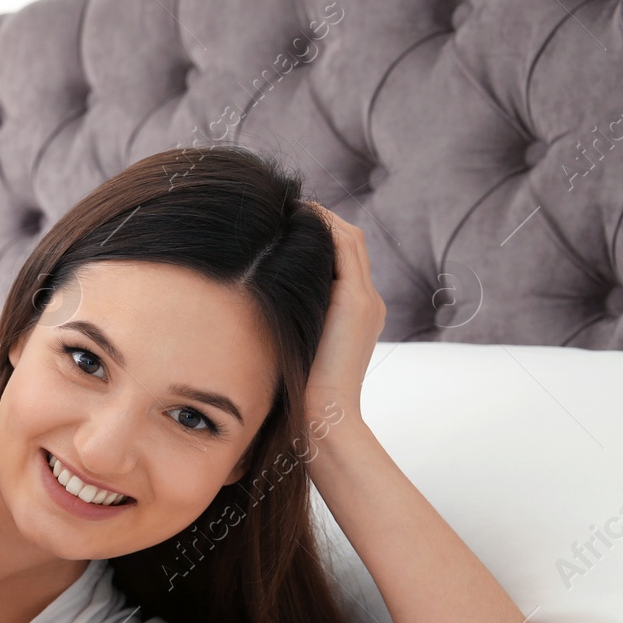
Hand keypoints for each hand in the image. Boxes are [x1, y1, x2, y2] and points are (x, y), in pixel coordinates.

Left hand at [304, 204, 386, 427]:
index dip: (319, 235)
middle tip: (286, 206)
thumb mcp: (295, 347)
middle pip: (349, 242)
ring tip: (290, 206)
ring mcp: (366, 301)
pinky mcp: (356, 303)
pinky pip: (345, 249)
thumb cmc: (301, 392)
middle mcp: (368, 302)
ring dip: (321, 218)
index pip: (343, 259)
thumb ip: (290, 323)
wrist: (326, 417)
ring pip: (349, 240)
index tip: (287, 224)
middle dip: (320, 220)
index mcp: (357, 313)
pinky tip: (297, 219)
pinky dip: (324, 229)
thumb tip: (255, 305)